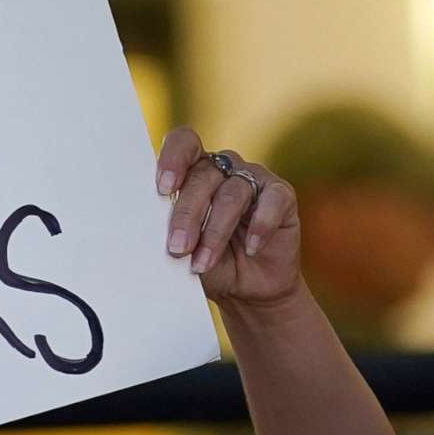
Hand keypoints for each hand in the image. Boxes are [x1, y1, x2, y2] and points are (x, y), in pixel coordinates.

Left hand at [155, 127, 301, 310]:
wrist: (248, 290)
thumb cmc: (213, 263)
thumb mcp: (187, 250)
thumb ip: (173, 232)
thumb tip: (152, 231)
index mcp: (194, 170)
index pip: (184, 144)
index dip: (173, 159)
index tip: (163, 189)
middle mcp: (223, 168)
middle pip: (203, 176)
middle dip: (187, 215)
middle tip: (178, 248)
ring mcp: (253, 178)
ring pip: (232, 193)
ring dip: (215, 232)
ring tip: (203, 262)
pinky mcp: (281, 196)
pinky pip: (271, 201)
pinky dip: (260, 225)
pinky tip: (251, 248)